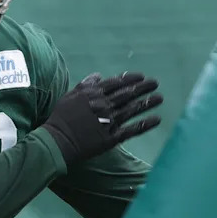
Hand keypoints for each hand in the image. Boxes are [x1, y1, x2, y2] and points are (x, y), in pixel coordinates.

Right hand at [41, 71, 162, 165]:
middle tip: (155, 83)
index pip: (117, 83)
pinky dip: (145, 124)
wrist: (57, 141)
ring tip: (160, 98)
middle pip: (128, 94)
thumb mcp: (69, 96)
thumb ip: (85, 85)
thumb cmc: (60, 118)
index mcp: (93, 94)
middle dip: (144, 87)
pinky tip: (156, 119)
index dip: (131, 78)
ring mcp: (109, 122)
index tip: (141, 76)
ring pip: (133, 109)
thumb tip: (99, 76)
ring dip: (148, 103)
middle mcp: (103, 105)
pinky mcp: (111, 138)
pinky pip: (132, 130)